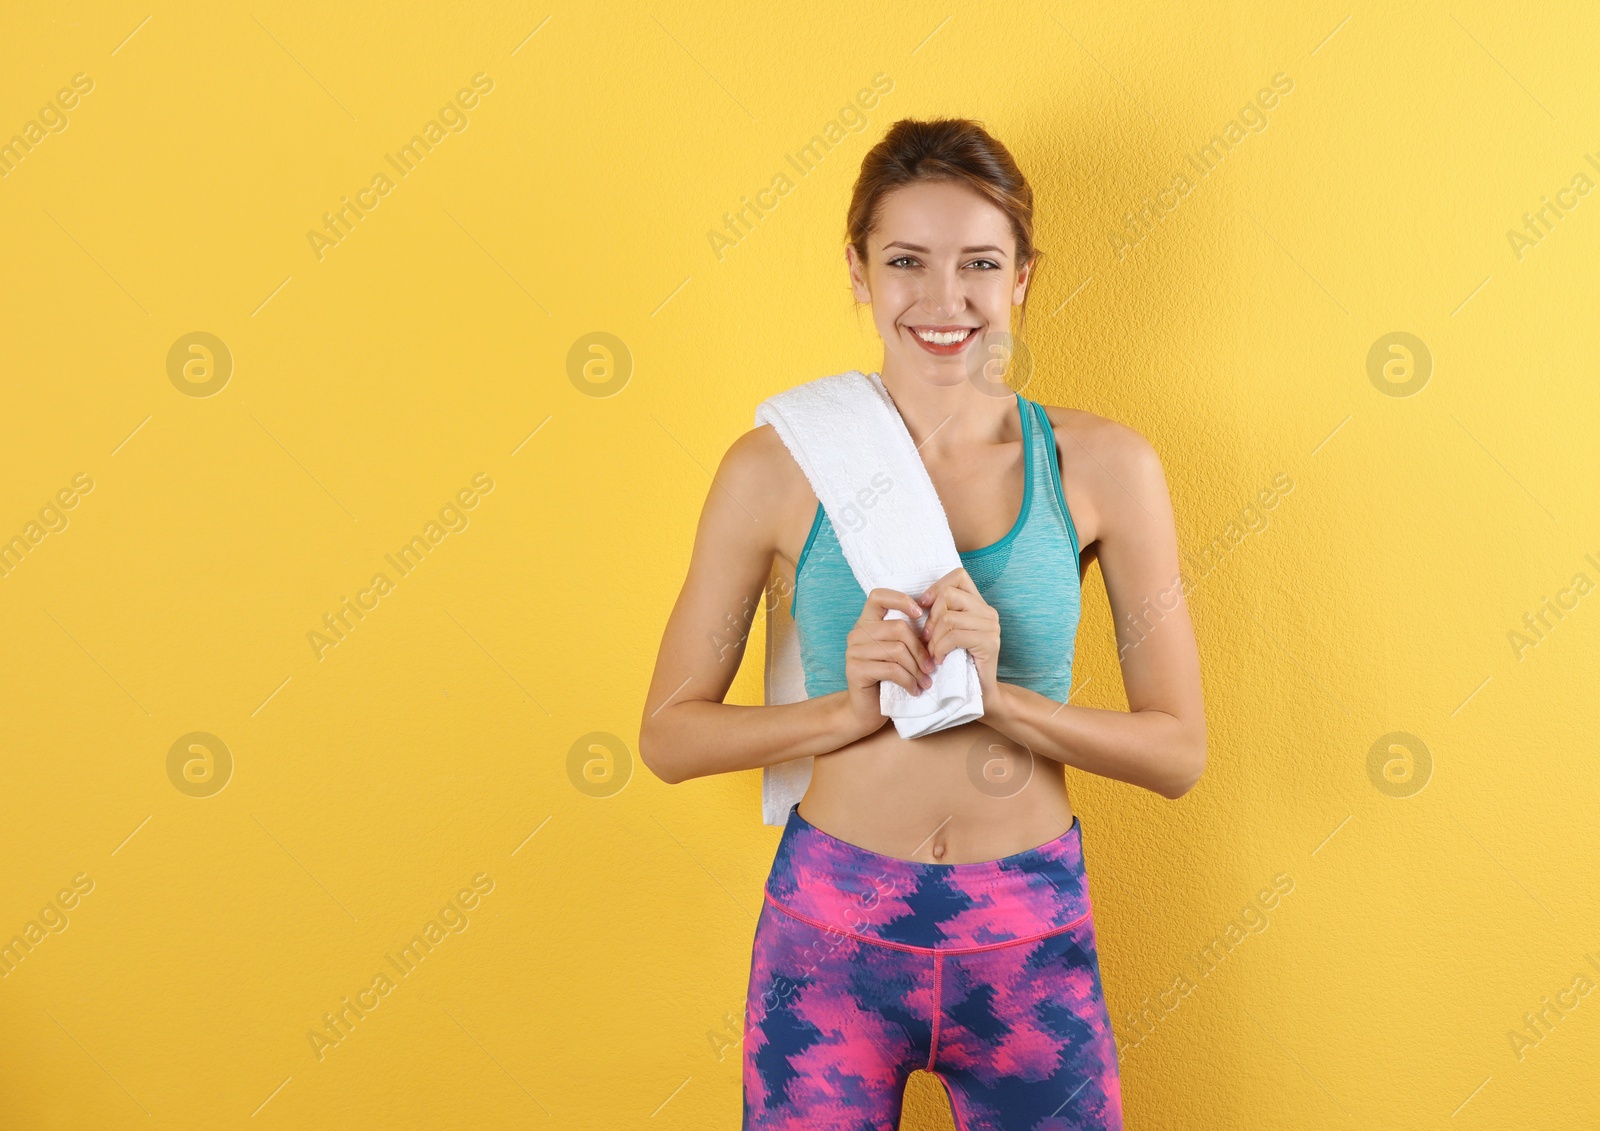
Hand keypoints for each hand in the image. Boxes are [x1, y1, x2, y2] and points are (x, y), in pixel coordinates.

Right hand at [839, 587, 936, 740]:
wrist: (865, 711)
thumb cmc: (887, 680)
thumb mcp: (897, 652)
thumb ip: (905, 635)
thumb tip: (936, 622)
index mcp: (866, 623)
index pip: (878, 596)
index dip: (901, 600)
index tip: (921, 613)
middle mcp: (857, 634)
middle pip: (898, 628)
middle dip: (920, 650)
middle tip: (931, 667)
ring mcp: (854, 652)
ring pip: (897, 650)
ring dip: (917, 669)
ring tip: (925, 681)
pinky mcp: (856, 670)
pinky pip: (892, 669)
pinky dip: (908, 681)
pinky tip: (914, 690)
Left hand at [917, 568, 1001, 700]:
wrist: (977, 694)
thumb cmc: (957, 663)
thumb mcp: (946, 633)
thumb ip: (940, 613)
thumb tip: (915, 600)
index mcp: (978, 604)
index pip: (958, 576)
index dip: (936, 587)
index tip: (922, 607)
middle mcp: (988, 611)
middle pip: (949, 595)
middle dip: (931, 617)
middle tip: (926, 638)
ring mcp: (992, 627)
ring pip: (949, 617)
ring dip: (934, 638)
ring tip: (932, 652)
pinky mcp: (990, 643)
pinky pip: (955, 636)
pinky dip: (941, 648)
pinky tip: (939, 659)